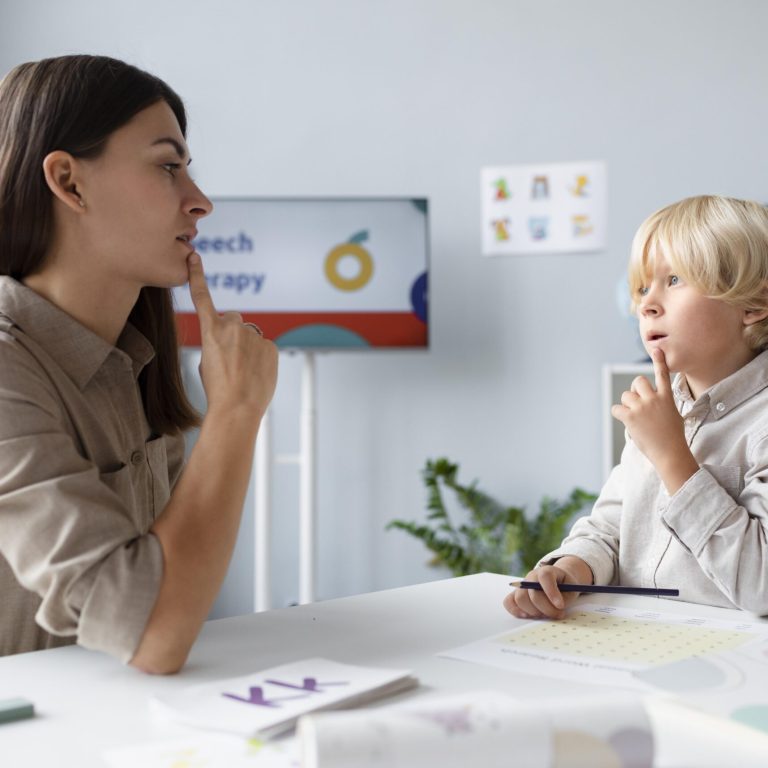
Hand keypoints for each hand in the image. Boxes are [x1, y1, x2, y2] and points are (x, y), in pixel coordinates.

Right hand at [188, 253, 276, 422]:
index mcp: (210, 331)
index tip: (194, 257)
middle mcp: (232, 327)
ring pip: (250, 337)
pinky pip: (265, 347)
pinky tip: (257, 374)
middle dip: (233, 333)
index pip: (202, 298)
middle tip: (232, 358)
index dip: (197, 276)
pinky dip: (262, 358)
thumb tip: (232, 344)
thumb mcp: (207, 364)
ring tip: (244, 372)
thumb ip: (217, 344)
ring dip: (248, 348)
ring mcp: (253, 335)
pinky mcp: (270, 345)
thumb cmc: (218, 390)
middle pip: (233, 320)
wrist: (237, 408)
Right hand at [503, 558, 589, 619]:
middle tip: (559, 614)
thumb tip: (556, 608)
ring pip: (521, 599)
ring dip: (534, 612)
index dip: (551, 592)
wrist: (557, 581)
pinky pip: (508, 601)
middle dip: (547, 608)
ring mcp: (522, 585)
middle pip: (533, 593)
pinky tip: (526, 615)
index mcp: (547, 570)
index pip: (545, 577)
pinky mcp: (516, 594)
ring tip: (546, 614)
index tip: (561, 606)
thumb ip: (565, 597)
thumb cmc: (565, 586)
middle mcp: (532, 576)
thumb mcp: (571, 589)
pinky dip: (515, 610)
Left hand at [610, 349, 697, 492]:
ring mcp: (642, 407)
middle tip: (638, 404)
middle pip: (637, 382)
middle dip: (634, 391)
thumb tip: (651, 403)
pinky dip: (618, 414)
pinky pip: (616, 408)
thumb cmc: (673, 437)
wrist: (670, 452)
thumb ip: (663, 404)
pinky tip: (626, 421)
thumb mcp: (674, 415)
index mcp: (667, 397)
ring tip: (635, 417)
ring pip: (626, 395)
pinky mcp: (631, 417)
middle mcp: (654, 399)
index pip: (662, 375)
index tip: (657, 349)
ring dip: (627, 404)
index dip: (658, 361)